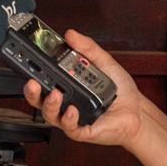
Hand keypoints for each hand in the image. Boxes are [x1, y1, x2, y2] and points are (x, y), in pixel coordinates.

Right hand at [22, 30, 147, 148]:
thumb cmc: (119, 90)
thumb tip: (71, 34)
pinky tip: (73, 110)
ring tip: (56, 94)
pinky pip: (70, 128)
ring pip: (51, 115)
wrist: (137, 110)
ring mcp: (72, 117)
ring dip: (50, 105)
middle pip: (40, 99)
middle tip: (33, 82)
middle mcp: (66, 102)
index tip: (29, 61)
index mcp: (67, 85)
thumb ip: (87, 48)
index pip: (44, 78)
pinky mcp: (83, 130)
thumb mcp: (103, 62)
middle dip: (32, 91)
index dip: (34, 71)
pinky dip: (69, 119)